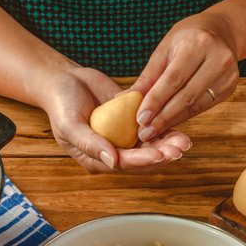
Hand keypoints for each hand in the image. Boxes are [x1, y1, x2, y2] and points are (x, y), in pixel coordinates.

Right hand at [38, 67, 190, 172]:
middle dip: (161, 155)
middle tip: (179, 150)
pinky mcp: (132, 121)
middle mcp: (114, 150)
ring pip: (150, 145)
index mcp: (98, 158)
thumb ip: (90, 144)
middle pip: (142, 159)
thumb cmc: (61, 105)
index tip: (159, 155)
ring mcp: (124, 136)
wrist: (65, 81)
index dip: (142, 161)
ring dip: (167, 144)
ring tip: (183, 141)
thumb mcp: (70, 126)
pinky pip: (151, 126)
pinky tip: (178, 128)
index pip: (123, 164)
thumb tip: (112, 160)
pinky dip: (165, 128)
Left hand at [130, 12, 238, 141]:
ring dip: (172, 121)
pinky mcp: (230, 88)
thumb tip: (125, 99)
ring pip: (195, 105)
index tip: (140, 118)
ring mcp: (227, 75)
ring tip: (153, 131)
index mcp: (198, 44)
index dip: (156, 101)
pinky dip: (183, 116)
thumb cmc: (187, 38)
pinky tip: (169, 122)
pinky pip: (202, 107)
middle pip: (186, 96)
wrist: (220, 32)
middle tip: (144, 132)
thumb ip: (149, 76)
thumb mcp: (165, 49)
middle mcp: (218, 59)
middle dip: (162, 117)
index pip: (173, 79)